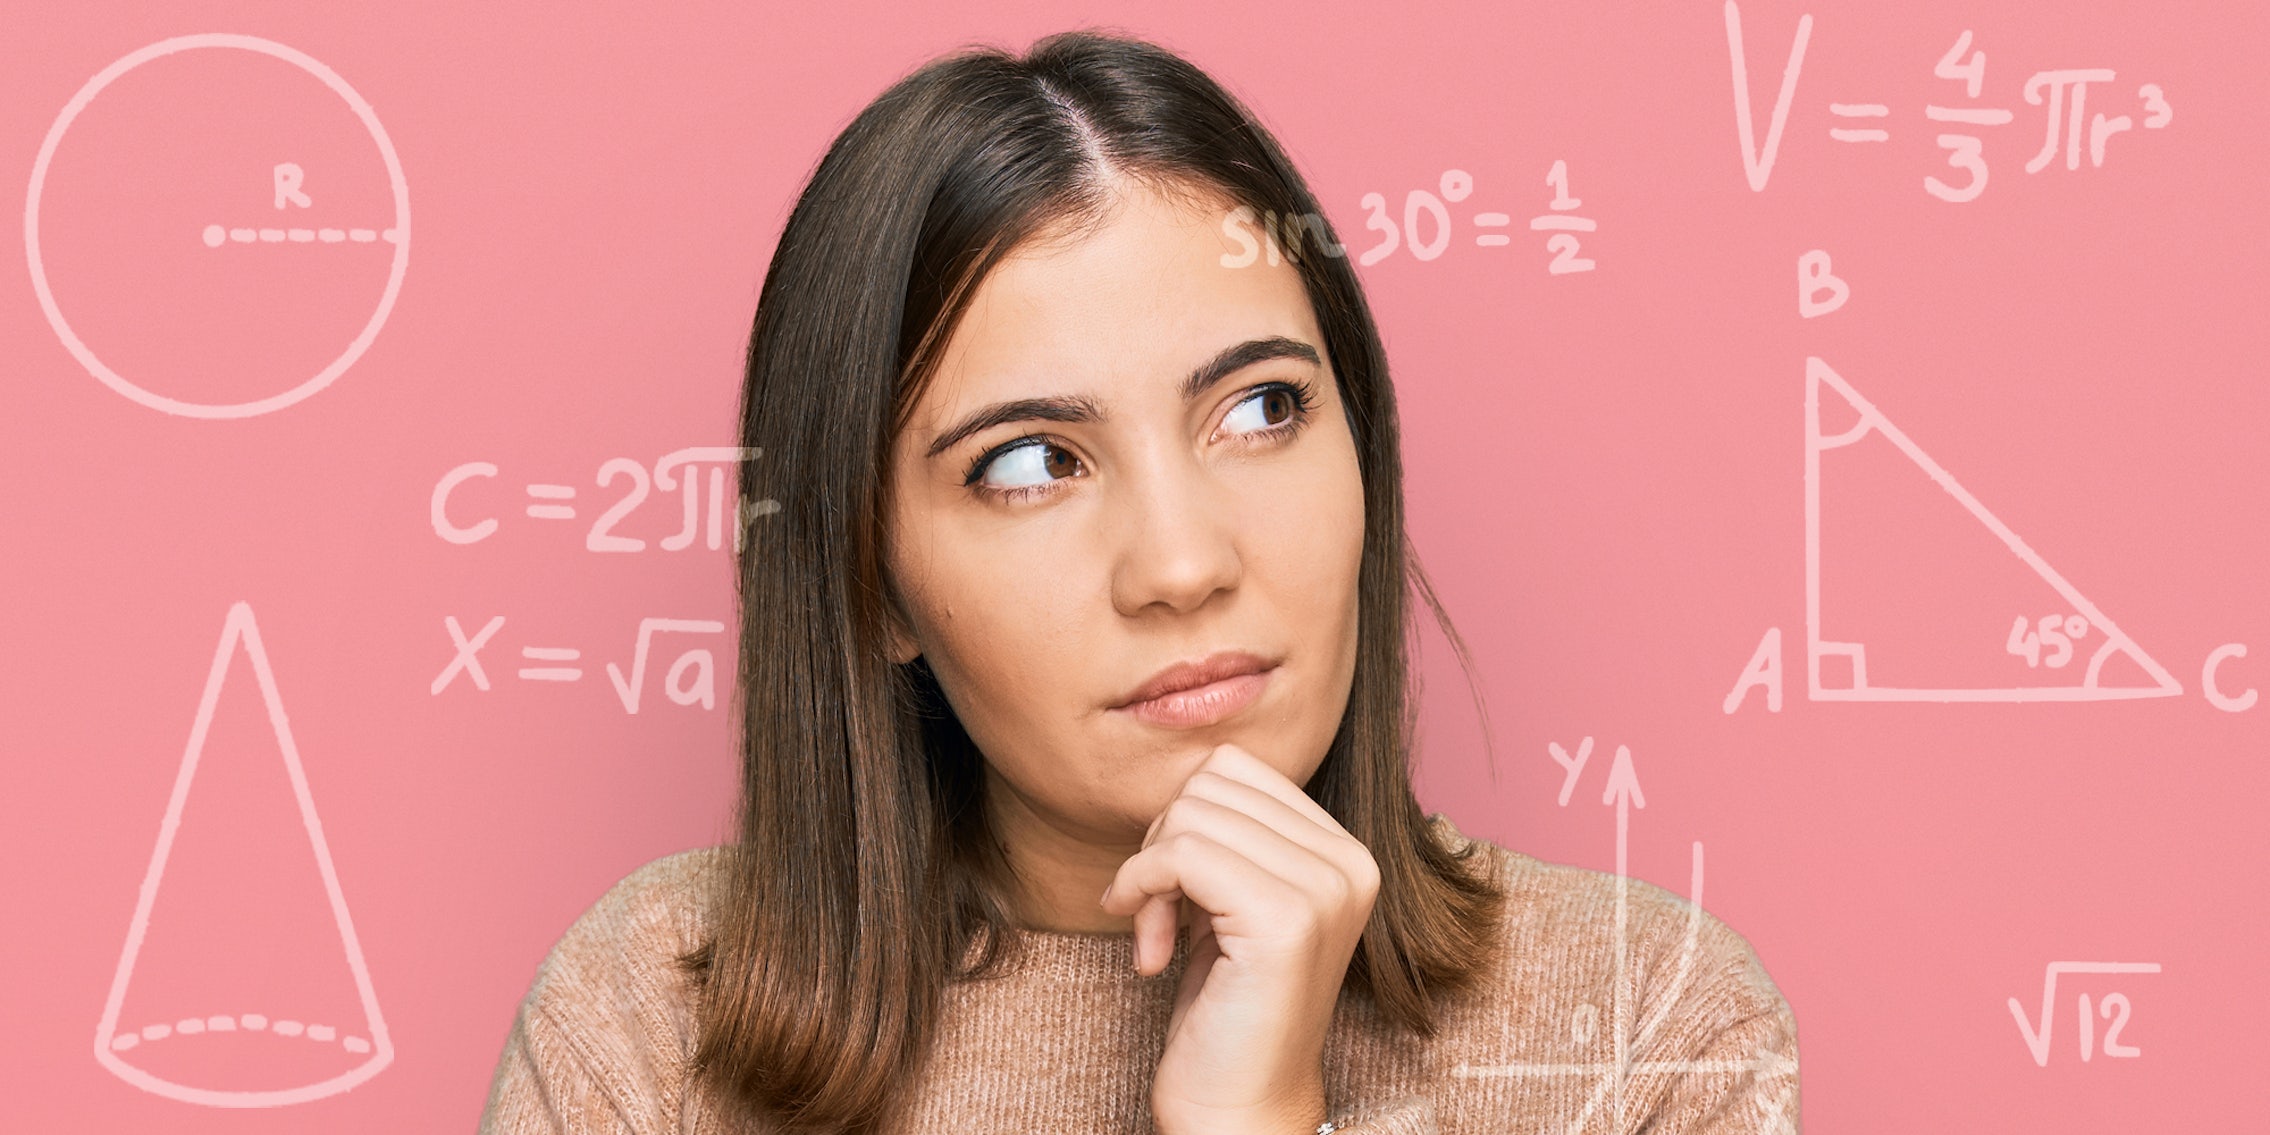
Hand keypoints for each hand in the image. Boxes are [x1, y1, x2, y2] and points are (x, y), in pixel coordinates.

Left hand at [1098, 743, 1380, 1134]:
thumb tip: (1185, 777)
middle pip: (1211, 783)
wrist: (1241, 1108)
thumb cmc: (1227, 1009)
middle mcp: (1350, 864)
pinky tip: (1150, 953)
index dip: (1182, 822)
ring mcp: (1325, 890)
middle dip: (1162, 843)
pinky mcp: (1286, 920)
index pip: (1236, 769)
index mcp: (1346, 853)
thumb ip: (1230, 836)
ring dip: (1148, 874)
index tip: (1172, 892)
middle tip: (1158, 915)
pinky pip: (1182, 854)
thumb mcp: (1234, 903)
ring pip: (1192, 813)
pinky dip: (1140, 890)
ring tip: (1158, 938)